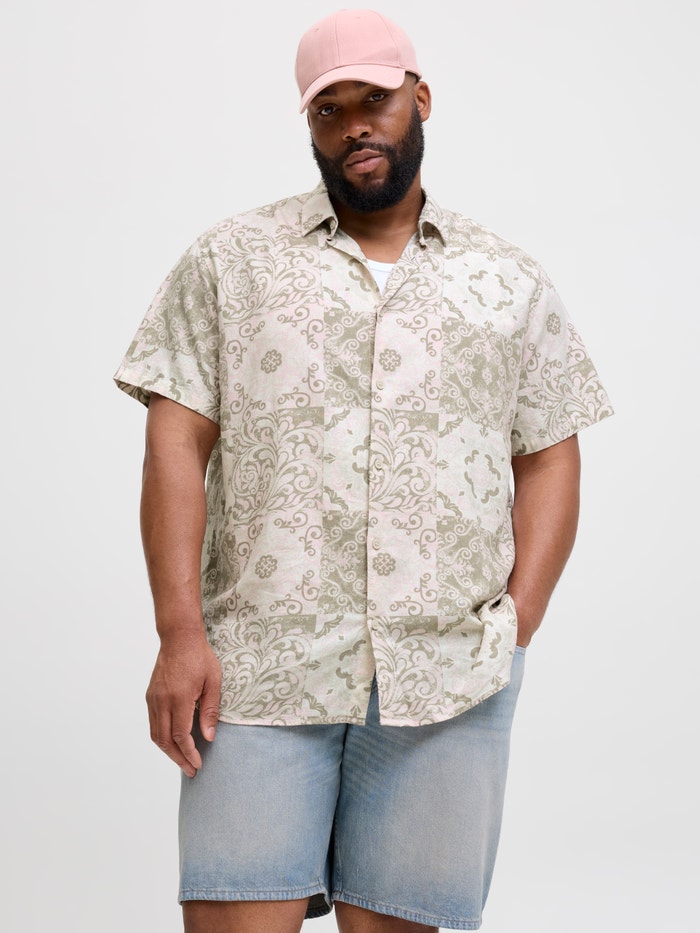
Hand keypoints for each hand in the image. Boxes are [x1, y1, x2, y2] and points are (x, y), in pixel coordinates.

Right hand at [146, 636, 221, 777]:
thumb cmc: (199, 657)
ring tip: (182, 761)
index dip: (189, 753)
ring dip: (168, 751)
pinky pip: (153, 724)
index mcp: (179, 698)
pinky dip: (162, 738)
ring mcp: (153, 699)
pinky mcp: (150, 696)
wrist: (178, 638)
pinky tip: (173, 743)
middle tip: (191, 771)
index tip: (198, 764)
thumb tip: (209, 737)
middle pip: (165, 740)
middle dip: (178, 759)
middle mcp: (162, 701)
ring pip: (156, 734)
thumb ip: (210, 710)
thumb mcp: (213, 682)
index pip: (180, 735)